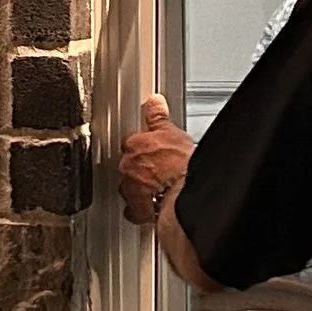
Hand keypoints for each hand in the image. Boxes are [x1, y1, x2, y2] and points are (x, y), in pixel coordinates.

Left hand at [119, 92, 191, 227]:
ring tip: (156, 186)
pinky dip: (139, 208)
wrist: (184, 194)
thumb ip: (158, 116)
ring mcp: (130, 188)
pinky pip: (132, 209)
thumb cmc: (181, 165)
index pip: (131, 140)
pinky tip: (149, 206)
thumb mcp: (172, 132)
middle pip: (128, 163)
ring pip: (128, 185)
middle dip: (140, 165)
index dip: (142, 144)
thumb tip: (154, 101)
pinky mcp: (136, 208)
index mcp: (134, 145)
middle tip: (157, 166)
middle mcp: (127, 166)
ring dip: (139, 185)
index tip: (150, 146)